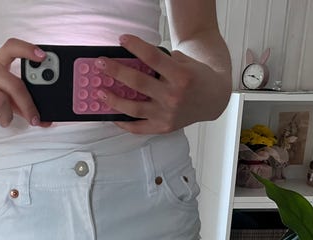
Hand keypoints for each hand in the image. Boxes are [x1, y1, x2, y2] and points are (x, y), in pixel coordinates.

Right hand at [0, 38, 50, 127]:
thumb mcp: (1, 91)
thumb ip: (22, 102)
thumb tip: (45, 121)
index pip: (12, 47)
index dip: (28, 50)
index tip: (43, 56)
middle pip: (13, 85)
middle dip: (28, 106)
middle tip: (34, 120)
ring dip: (7, 116)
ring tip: (6, 120)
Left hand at [93, 34, 230, 134]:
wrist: (213, 99)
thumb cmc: (196, 77)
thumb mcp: (184, 62)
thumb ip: (162, 63)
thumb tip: (131, 63)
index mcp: (181, 76)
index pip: (153, 57)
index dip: (135, 46)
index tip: (121, 39)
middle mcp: (173, 96)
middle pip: (138, 82)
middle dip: (116, 71)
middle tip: (100, 64)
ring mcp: (167, 114)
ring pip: (134, 108)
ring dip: (114, 100)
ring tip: (100, 92)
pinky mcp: (164, 127)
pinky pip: (139, 128)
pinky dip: (124, 123)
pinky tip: (112, 115)